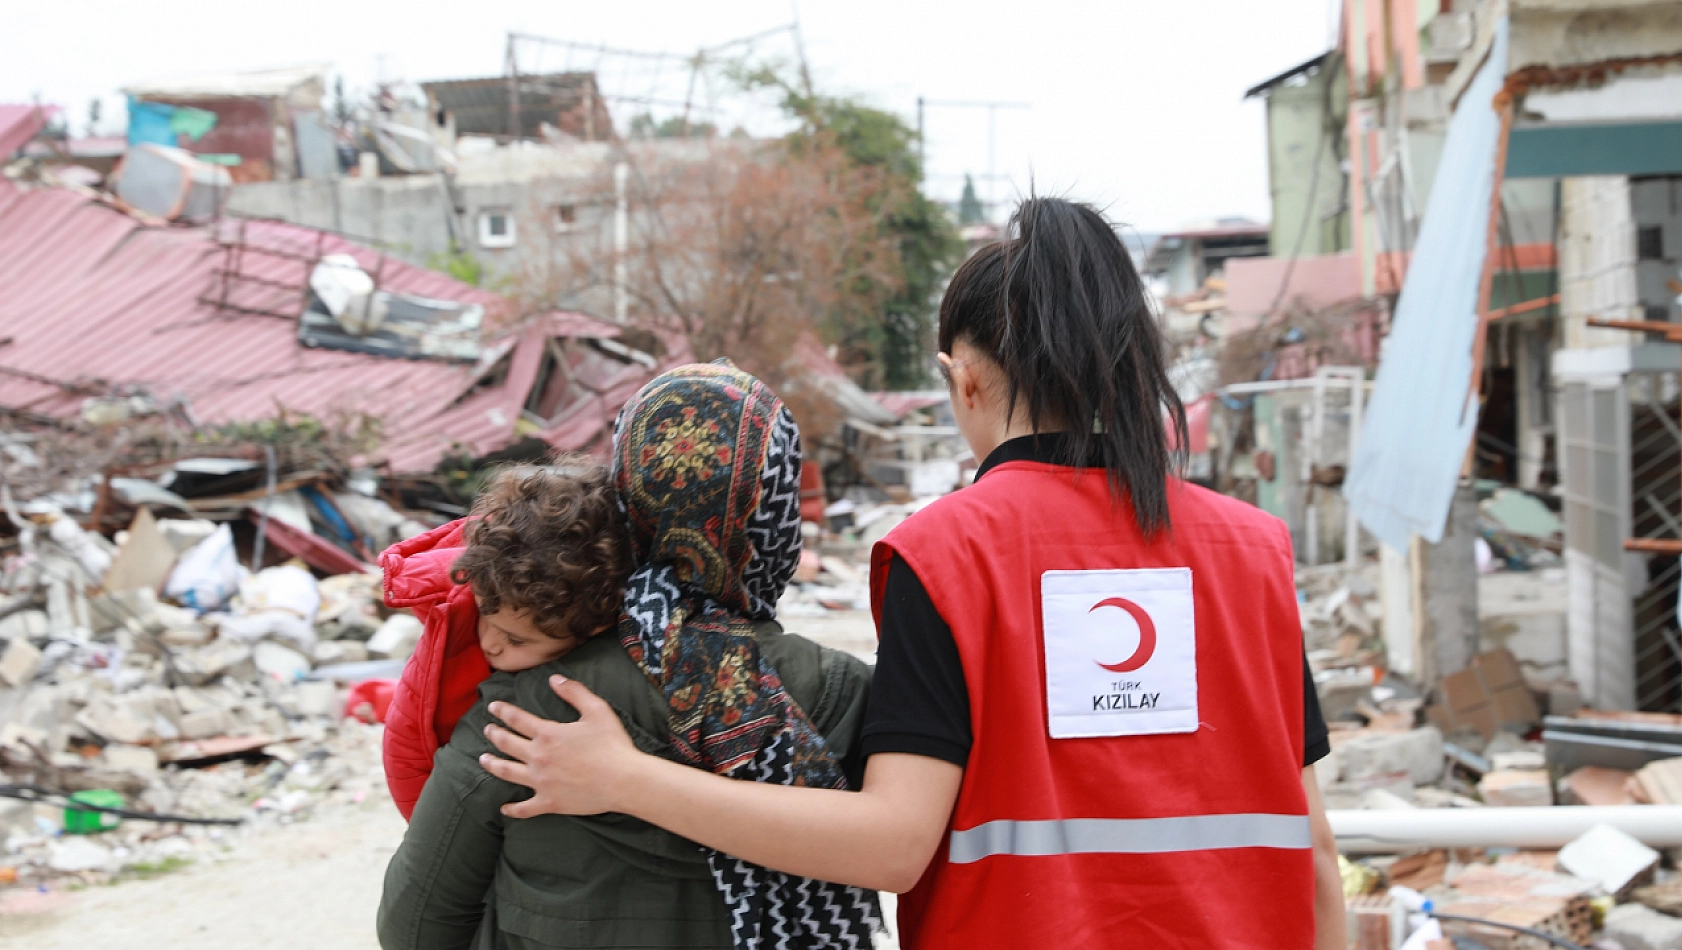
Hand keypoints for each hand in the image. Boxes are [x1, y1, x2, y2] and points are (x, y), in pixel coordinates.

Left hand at [479, 675, 644, 818]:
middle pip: (508, 744)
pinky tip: (503, 808)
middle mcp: (538, 757)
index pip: (517, 719)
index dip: (503, 711)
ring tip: (483, 760)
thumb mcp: (597, 710)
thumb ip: (574, 692)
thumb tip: (554, 679)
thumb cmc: (612, 744)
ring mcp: (540, 782)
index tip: (493, 707)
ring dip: (492, 764)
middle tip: (487, 730)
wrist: (623, 780)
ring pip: (507, 773)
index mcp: (548, 734)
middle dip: (494, 735)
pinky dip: (512, 809)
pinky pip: (524, 808)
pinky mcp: (548, 802)